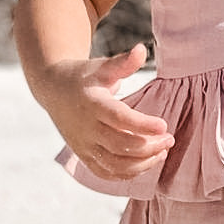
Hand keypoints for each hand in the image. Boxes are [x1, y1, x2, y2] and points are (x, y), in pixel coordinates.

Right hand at [38, 43, 173, 179]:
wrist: (53, 90)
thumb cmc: (84, 76)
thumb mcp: (102, 66)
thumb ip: (123, 63)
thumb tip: (142, 50)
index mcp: (92, 104)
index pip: (119, 118)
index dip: (142, 124)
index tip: (164, 125)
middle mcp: (86, 128)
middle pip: (121, 145)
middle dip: (150, 146)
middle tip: (170, 138)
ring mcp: (84, 145)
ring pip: (115, 164)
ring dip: (143, 163)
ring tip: (163, 151)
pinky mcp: (84, 155)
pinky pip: (106, 173)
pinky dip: (128, 173)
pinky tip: (147, 163)